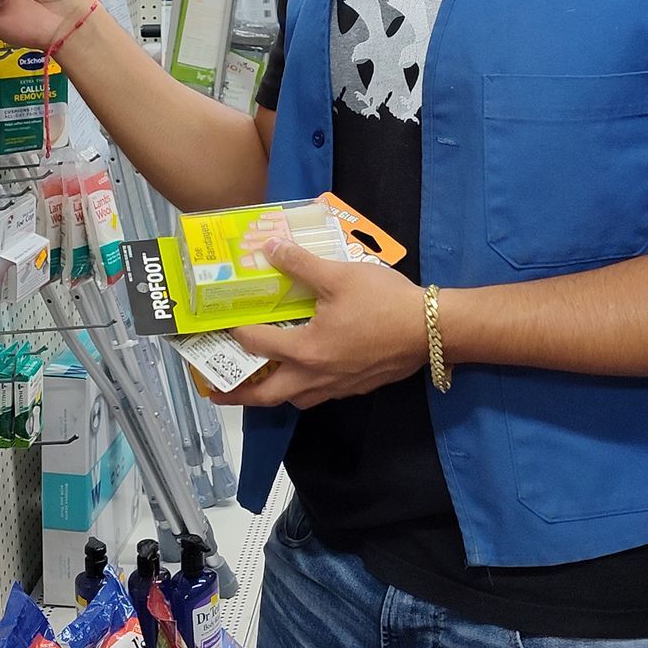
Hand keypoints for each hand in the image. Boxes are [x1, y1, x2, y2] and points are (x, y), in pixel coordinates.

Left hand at [230, 233, 427, 408]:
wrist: (431, 329)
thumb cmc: (384, 302)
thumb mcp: (339, 275)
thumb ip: (301, 264)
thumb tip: (270, 247)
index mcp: (307, 351)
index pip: (258, 345)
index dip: (237, 334)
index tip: (222, 327)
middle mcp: (316, 377)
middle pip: (267, 396)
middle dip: (238, 395)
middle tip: (215, 392)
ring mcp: (338, 387)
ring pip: (294, 400)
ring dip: (271, 395)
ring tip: (258, 384)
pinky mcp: (356, 387)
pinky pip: (318, 396)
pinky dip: (301, 390)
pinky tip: (305, 373)